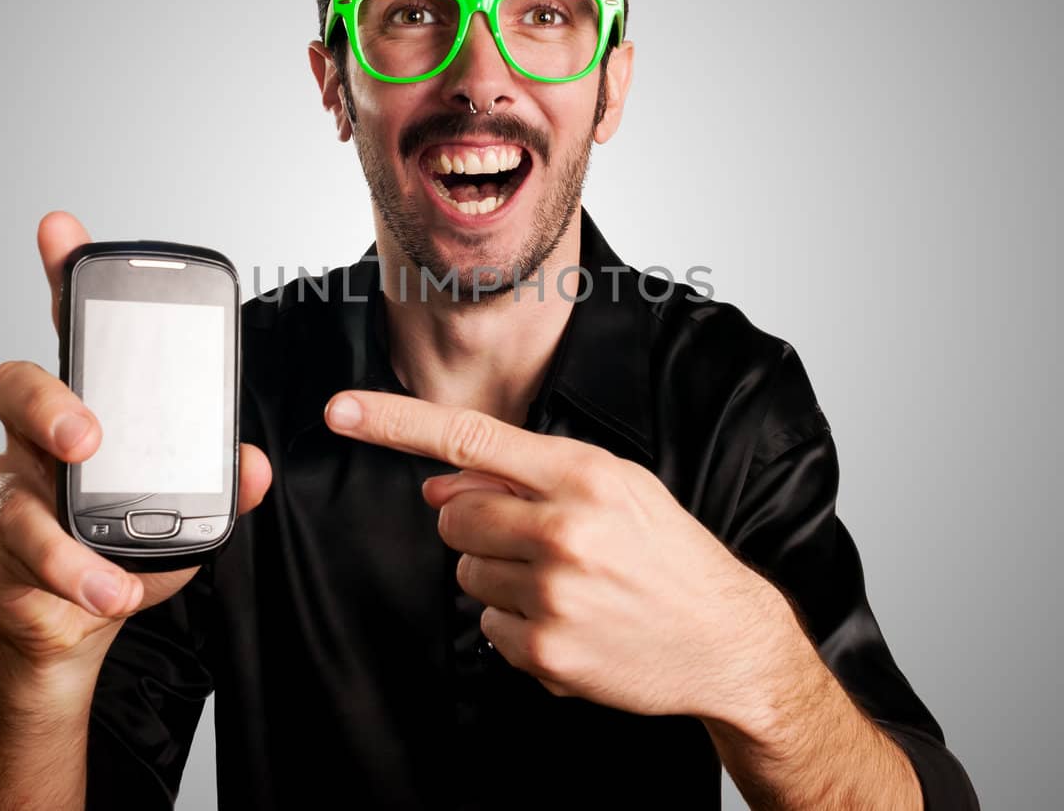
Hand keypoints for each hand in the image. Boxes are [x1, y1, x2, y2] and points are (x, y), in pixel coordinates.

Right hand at [0, 211, 272, 669]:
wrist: (71, 620)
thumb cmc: (122, 542)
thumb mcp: (184, 505)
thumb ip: (219, 480)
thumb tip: (254, 465)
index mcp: (87, 402)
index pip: (70, 327)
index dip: (62, 277)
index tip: (61, 230)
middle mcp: (36, 434)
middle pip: (15, 386)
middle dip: (46, 403)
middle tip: (86, 436)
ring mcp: (12, 488)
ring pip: (12, 490)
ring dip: (62, 538)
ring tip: (108, 575)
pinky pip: (25, 554)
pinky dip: (72, 577)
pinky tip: (106, 592)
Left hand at [322, 390, 793, 718]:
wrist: (724, 638)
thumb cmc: (667, 554)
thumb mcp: (615, 487)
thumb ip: (527, 475)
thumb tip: (439, 482)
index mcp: (582, 476)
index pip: (469, 437)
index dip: (394, 423)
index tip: (340, 410)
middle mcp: (563, 531)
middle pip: (453, 515)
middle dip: (477, 524)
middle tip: (536, 540)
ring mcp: (551, 596)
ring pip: (464, 573)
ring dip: (498, 576)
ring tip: (563, 584)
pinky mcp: (544, 653)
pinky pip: (486, 625)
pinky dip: (515, 625)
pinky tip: (567, 621)